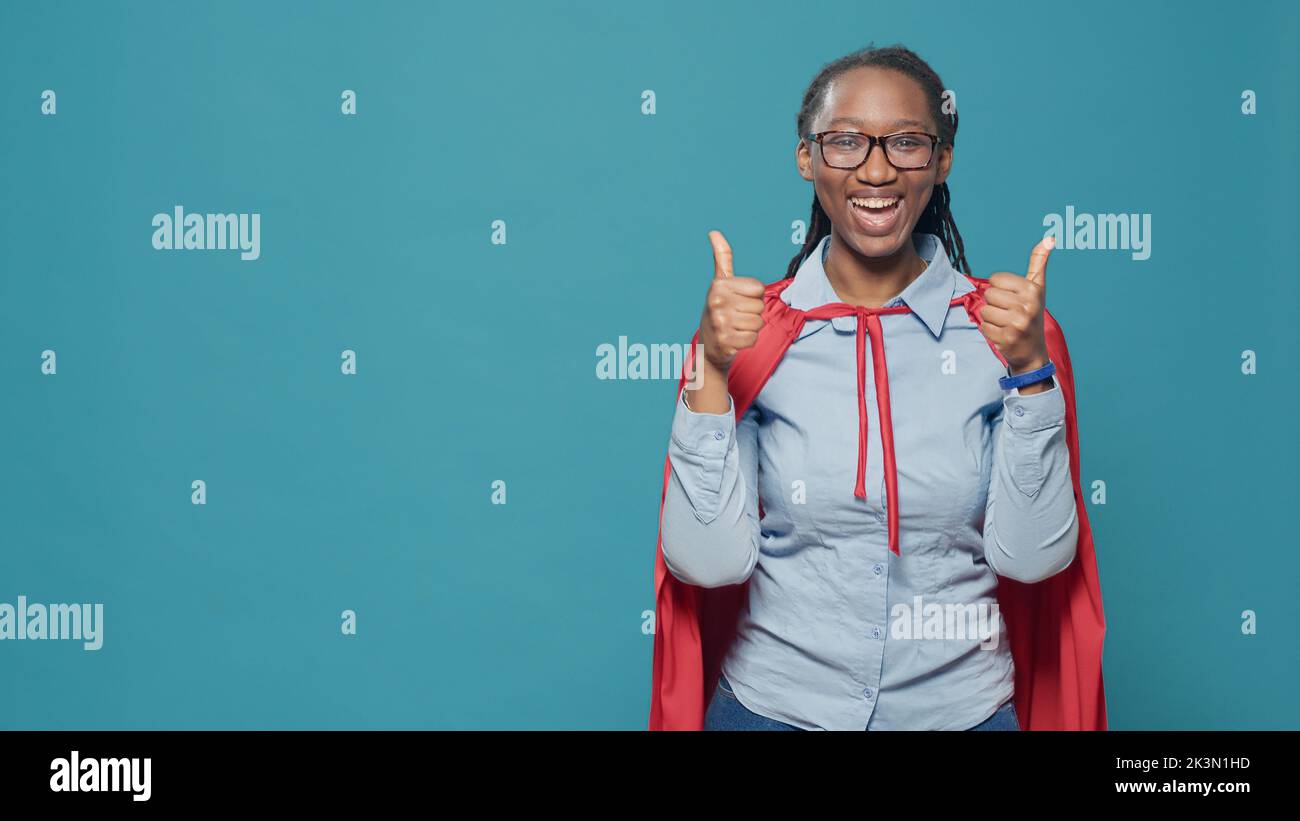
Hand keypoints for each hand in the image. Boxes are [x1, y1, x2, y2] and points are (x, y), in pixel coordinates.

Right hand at [699, 230, 766, 372]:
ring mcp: (720, 322)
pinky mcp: (725, 341)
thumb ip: (722, 257)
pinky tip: (735, 340)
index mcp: (719, 285)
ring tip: (736, 328)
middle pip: (760, 306)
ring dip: (750, 328)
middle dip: (752, 314)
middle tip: (736, 317)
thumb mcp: (719, 283)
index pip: (758, 289)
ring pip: (758, 323)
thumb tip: (714, 232)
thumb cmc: (719, 310)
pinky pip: (753, 339)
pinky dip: (747, 342)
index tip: (738, 301)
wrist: (707, 346)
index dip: (753, 297)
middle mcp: (717, 302)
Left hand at [977, 236, 1053, 374]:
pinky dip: (989, 331)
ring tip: (1005, 323)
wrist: (1033, 351)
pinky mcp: (1006, 339)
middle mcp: (1027, 306)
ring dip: (991, 318)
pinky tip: (1002, 333)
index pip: (996, 279)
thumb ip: (1039, 263)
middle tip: (1008, 312)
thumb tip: (1049, 238)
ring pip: (984, 310)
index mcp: (1033, 290)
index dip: (1000, 288)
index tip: (1012, 298)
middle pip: (988, 294)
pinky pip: (982, 326)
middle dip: (995, 303)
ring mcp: (1017, 324)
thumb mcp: (1038, 288)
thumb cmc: (1032, 314)